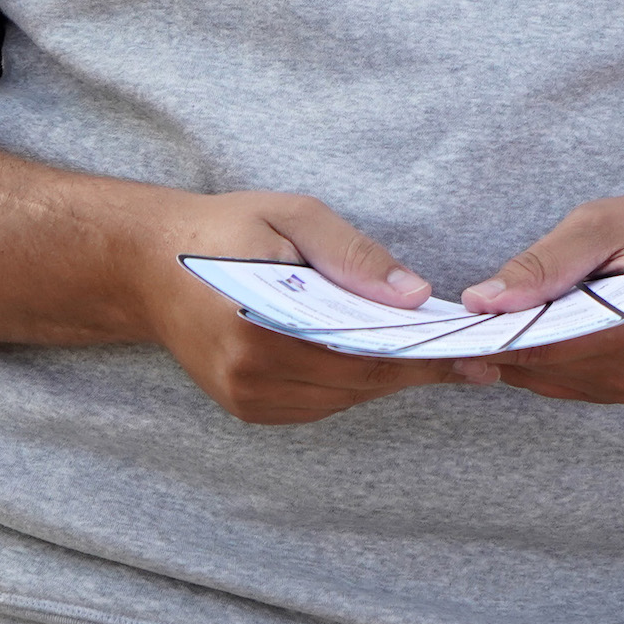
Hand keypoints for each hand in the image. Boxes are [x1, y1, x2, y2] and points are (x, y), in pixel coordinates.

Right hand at [136, 189, 463, 425]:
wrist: (148, 265)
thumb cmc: (224, 229)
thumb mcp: (291, 216)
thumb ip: (352, 256)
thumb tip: (414, 295)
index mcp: (261, 323)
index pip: (364, 351)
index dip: (424, 356)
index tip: (475, 356)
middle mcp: (250, 373)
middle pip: (359, 382)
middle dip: (418, 368)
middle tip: (475, 360)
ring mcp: (246, 397)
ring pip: (342, 398)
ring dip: (388, 378)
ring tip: (438, 357)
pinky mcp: (246, 407)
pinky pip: (318, 404)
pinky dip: (353, 384)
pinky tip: (378, 359)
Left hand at [450, 185, 623, 403]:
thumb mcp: (605, 224)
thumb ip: (543, 264)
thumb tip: (481, 301)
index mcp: (622, 333)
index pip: (525, 348)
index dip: (477, 334)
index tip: (444, 316)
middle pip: (528, 368)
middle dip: (493, 338)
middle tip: (466, 304)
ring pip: (541, 378)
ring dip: (517, 346)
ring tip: (505, 305)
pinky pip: (563, 378)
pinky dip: (542, 353)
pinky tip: (541, 318)